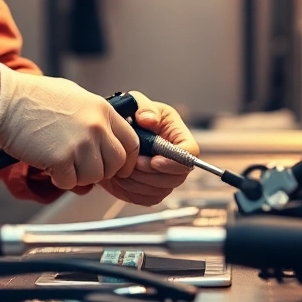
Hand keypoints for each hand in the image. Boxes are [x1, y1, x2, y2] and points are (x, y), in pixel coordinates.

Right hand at [0, 64, 138, 189]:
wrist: (6, 101)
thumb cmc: (34, 98)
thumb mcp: (75, 97)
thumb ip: (95, 117)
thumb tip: (107, 137)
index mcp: (102, 110)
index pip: (131, 142)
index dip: (127, 160)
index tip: (119, 167)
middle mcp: (96, 126)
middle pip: (116, 163)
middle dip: (102, 171)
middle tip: (84, 168)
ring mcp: (79, 143)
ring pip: (94, 176)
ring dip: (79, 176)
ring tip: (62, 163)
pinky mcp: (61, 159)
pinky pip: (70, 182)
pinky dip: (59, 179)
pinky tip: (49, 165)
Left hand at [99, 92, 198, 206]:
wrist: (110, 137)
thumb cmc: (130, 116)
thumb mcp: (136, 103)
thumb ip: (144, 107)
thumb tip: (149, 119)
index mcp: (178, 136)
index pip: (190, 153)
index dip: (174, 161)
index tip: (154, 161)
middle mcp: (176, 158)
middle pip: (178, 177)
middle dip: (152, 174)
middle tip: (133, 164)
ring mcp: (166, 176)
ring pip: (162, 190)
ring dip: (139, 182)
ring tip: (123, 168)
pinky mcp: (152, 190)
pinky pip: (148, 199)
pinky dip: (133, 191)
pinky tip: (121, 178)